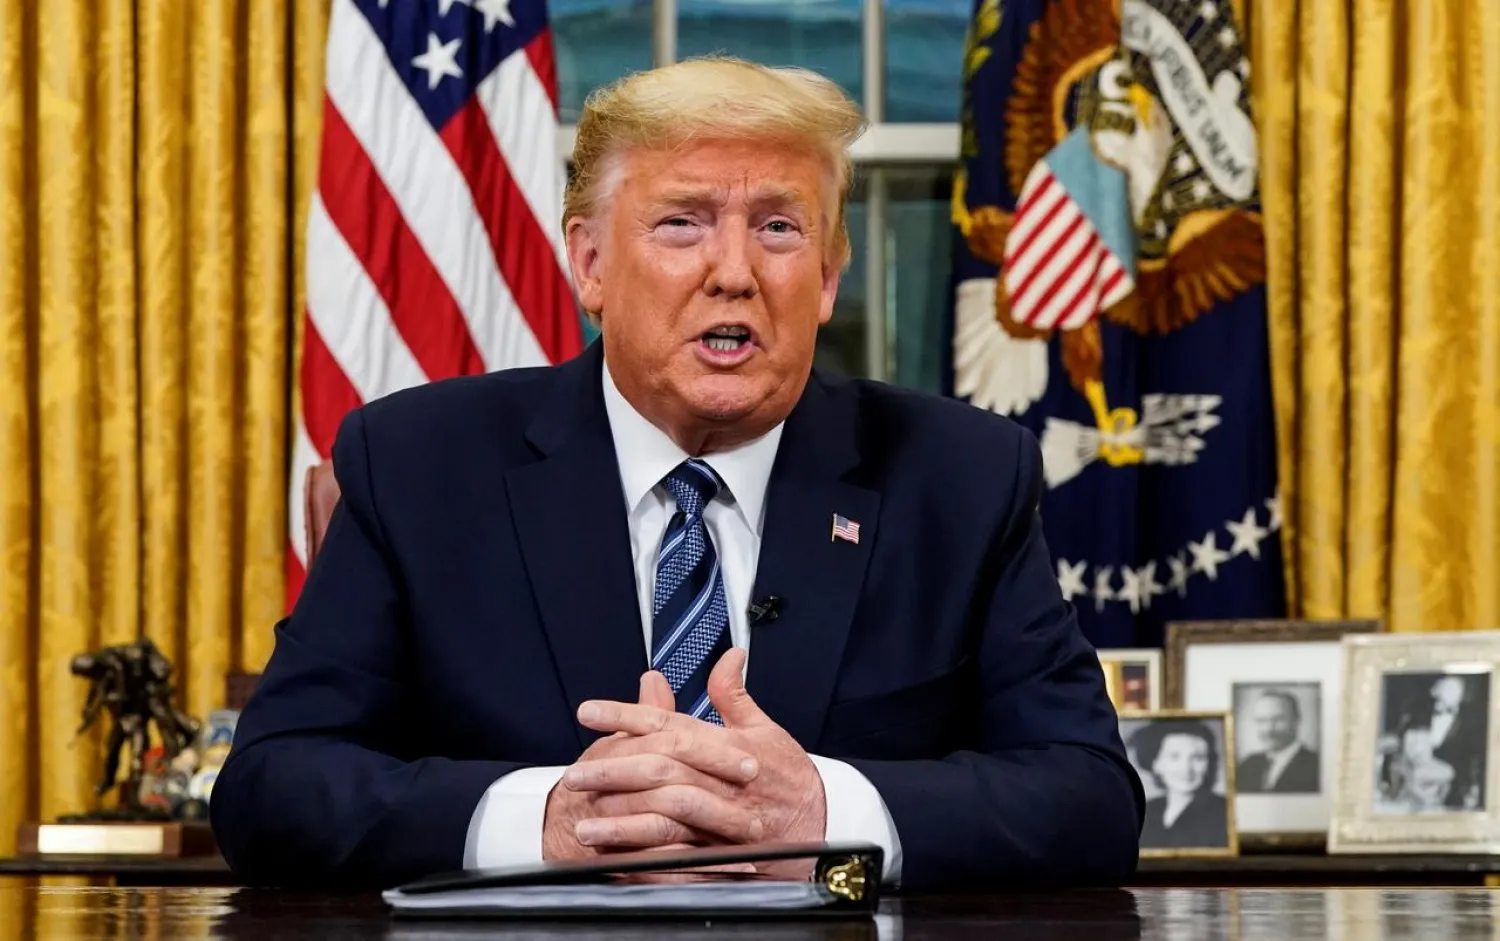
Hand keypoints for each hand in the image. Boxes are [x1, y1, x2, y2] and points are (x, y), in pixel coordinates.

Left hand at [572, 648, 827, 877]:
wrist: (820, 828)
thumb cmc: (790, 779)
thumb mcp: (767, 730)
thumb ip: (735, 695)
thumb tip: (729, 655)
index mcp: (728, 744)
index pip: (669, 722)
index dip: (625, 715)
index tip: (588, 711)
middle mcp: (721, 777)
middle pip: (660, 765)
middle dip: (612, 767)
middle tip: (574, 772)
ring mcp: (721, 816)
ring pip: (666, 811)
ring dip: (622, 818)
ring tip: (583, 821)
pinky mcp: (719, 849)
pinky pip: (677, 853)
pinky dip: (644, 853)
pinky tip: (616, 855)